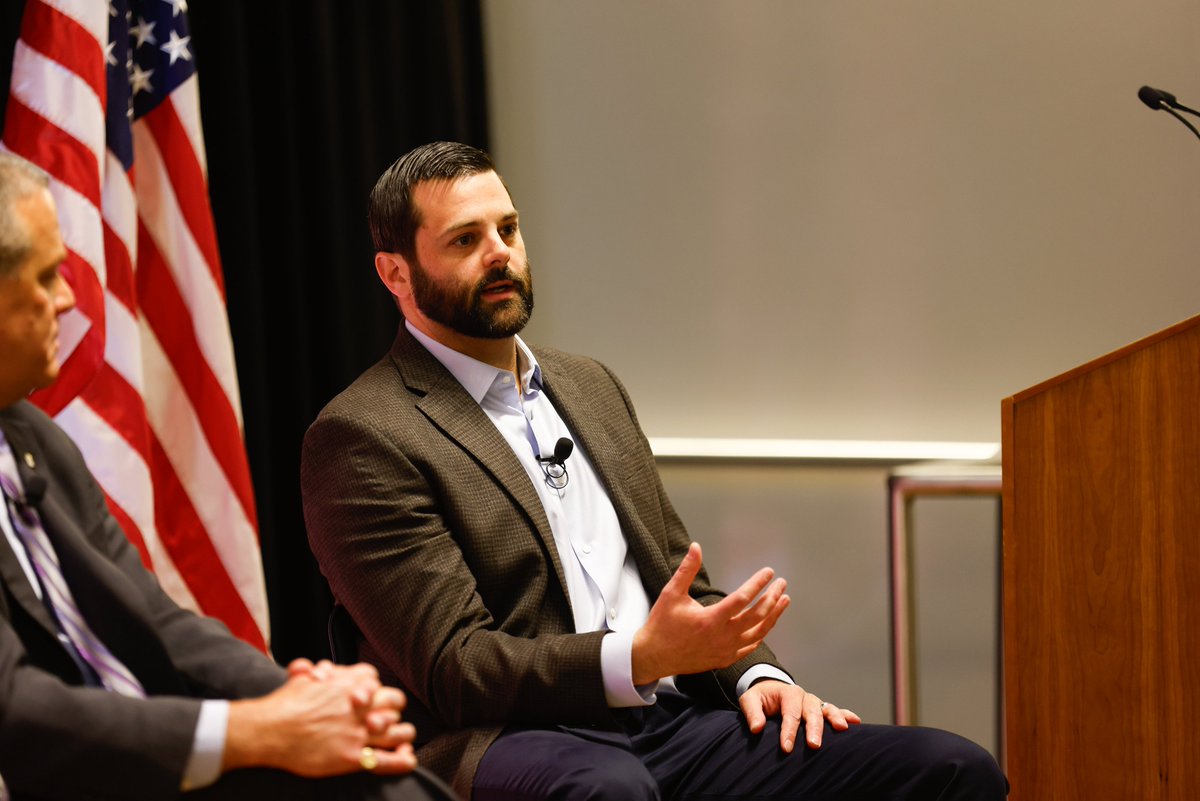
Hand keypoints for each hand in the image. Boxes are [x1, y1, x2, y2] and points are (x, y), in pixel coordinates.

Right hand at [223, 667, 417, 776]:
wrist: (268, 730)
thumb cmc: (282, 705)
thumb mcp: (302, 678)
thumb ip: (316, 673)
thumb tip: (315, 670)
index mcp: (348, 684)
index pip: (374, 679)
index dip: (372, 688)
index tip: (367, 696)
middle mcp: (359, 706)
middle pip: (394, 701)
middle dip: (393, 707)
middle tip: (385, 715)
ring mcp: (358, 732)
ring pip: (398, 730)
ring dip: (403, 733)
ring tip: (402, 737)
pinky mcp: (353, 757)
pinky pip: (388, 760)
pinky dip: (402, 760)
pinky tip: (408, 757)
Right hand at [631, 542, 788, 684]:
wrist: (655, 656)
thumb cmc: (662, 625)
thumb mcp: (671, 594)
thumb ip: (686, 570)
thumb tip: (696, 548)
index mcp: (710, 619)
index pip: (742, 598)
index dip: (757, 583)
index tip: (768, 572)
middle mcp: (722, 636)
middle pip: (757, 615)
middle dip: (772, 597)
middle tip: (781, 584)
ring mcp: (726, 650)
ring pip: (759, 632)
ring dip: (773, 615)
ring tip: (783, 601)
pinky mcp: (725, 659)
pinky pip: (750, 646)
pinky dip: (762, 633)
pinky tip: (767, 624)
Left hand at [740, 680, 861, 751]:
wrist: (769, 691)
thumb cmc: (760, 698)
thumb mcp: (750, 700)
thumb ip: (752, 712)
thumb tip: (757, 728)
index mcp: (787, 693)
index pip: (789, 712)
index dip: (788, 731)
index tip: (787, 748)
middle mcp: (803, 696)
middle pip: (811, 711)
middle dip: (813, 728)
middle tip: (814, 745)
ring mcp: (814, 702)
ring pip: (826, 709)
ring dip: (834, 718)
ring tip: (842, 729)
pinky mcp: (820, 709)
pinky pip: (835, 710)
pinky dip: (845, 715)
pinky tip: (856, 722)